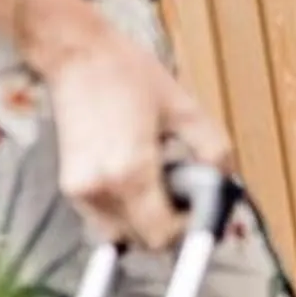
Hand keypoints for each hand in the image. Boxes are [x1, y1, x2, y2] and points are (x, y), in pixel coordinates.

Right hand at [31, 0, 234, 250]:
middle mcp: (100, 189)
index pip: (162, 236)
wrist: (77, 55)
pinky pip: (104, 217)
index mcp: (131, 172)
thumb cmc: (129, 75)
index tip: (198, 208)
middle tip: (181, 187)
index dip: (186, 229)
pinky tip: (133, 172)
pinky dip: (124, 208)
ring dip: (144, 217)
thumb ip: (213, 150)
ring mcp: (79, 191)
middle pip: (142, 241)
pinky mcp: (69, 186)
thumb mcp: (185, 108)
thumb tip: (226, 182)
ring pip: (121, 233)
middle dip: (167, 223)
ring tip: (155, 173)